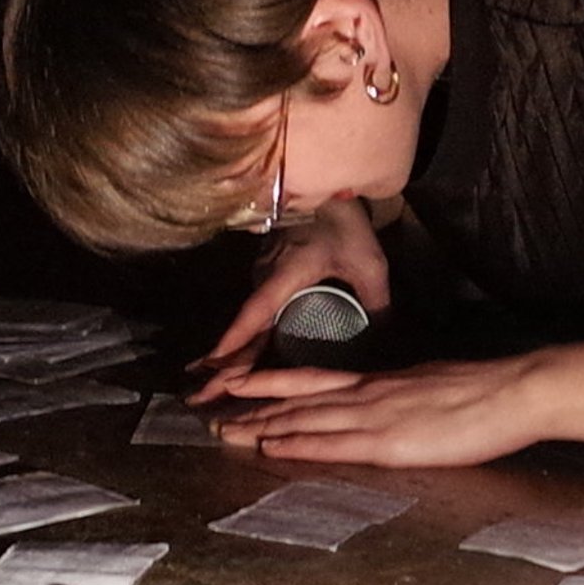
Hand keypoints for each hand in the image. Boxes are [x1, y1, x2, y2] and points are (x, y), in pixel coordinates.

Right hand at [191, 200, 390, 397]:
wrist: (325, 186)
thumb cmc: (344, 224)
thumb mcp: (368, 264)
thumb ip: (377, 302)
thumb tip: (384, 337)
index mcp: (284, 278)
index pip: (253, 317)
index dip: (235, 346)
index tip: (211, 370)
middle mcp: (264, 280)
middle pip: (242, 331)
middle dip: (221, 367)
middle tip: (199, 398)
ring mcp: (262, 275)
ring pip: (246, 324)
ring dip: (232, 356)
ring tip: (214, 388)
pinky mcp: (268, 273)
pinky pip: (254, 314)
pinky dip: (244, 339)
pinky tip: (241, 359)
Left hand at [214, 354, 550, 467]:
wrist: (514, 391)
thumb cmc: (487, 392)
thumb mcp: (434, 384)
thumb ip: (405, 396)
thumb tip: (393, 406)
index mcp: (382, 381)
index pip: (315, 379)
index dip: (274, 382)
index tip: (240, 383)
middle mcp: (369, 394)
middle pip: (298, 398)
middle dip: (253, 407)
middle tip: (212, 413)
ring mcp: (376, 416)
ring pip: (305, 418)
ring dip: (262, 426)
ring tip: (225, 432)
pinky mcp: (389, 442)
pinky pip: (333, 444)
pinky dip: (297, 445)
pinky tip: (270, 449)